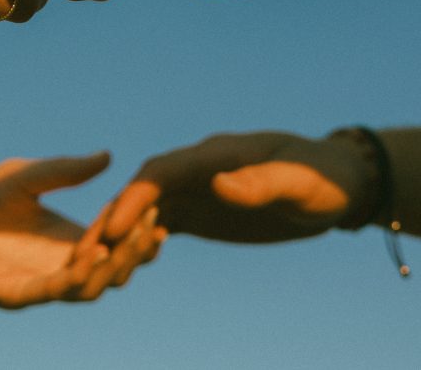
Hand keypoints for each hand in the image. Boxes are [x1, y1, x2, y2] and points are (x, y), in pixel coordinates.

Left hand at [0, 152, 162, 308]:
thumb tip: (109, 156)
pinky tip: (93, 252)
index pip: (113, 245)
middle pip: (111, 271)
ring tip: (129, 242)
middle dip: (136, 253)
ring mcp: (37, 283)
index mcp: (64, 240)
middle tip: (154, 228)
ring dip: (114, 268)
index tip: (157, 211)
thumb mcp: (27, 176)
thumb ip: (66, 171)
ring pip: (90, 289)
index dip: (136, 233)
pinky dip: (78, 276)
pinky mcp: (13, 294)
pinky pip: (53, 292)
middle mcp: (56, 266)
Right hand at [100, 132, 371, 244]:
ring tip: (89, 264)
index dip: (135, 197)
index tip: (113, 228)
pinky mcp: (201, 210)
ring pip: (145, 208)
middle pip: (144, 189)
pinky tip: (121, 264)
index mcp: (218, 154)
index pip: (164, 171)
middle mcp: (199, 168)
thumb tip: (220, 183)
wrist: (339, 184)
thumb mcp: (302, 183)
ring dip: (117, 232)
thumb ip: (263, 183)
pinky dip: (137, 241)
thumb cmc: (325, 179)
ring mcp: (197, 188)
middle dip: (112, 217)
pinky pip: (159, 223)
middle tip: (82, 254)